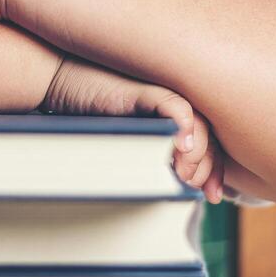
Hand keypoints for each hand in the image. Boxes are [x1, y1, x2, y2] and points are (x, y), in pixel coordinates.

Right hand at [41, 53, 226, 202]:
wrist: (59, 80)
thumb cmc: (90, 112)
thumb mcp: (129, 140)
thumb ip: (152, 153)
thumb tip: (174, 188)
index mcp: (176, 114)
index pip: (211, 144)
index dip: (215, 172)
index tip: (212, 196)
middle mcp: (177, 101)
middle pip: (211, 139)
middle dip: (207, 172)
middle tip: (195, 192)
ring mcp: (164, 94)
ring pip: (199, 129)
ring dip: (196, 158)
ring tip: (183, 176)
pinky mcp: (147, 90)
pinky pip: (178, 108)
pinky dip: (185, 128)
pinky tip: (181, 148)